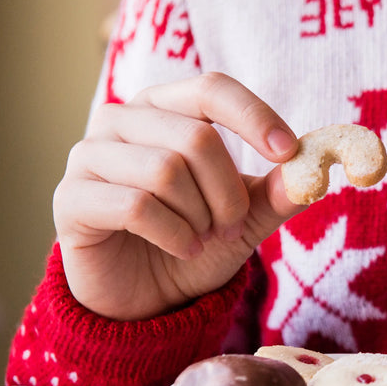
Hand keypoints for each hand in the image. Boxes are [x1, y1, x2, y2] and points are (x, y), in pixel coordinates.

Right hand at [53, 73, 303, 320]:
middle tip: (231, 227)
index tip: (288, 151)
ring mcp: (89, 155)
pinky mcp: (71, 198)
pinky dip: (174, 234)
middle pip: (197, 138)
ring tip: (201, 238)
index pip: (212, 88)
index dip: (253, 116)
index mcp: (166, 108)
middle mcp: (122, 120)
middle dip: (228, 193)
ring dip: (201, 217)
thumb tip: (315, 171)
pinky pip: (136, 206)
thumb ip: (278, 192)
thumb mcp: (246, 217)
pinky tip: (181, 248)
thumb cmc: (194, 240)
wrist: (146, 296)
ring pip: (166, 170)